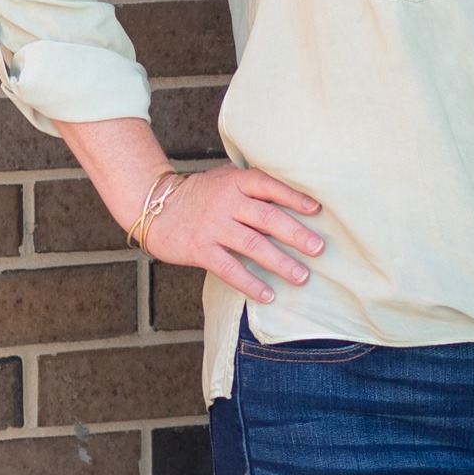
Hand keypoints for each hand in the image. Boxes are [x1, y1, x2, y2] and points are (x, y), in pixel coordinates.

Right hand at [145, 164, 322, 300]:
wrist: (154, 207)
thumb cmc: (199, 195)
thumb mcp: (224, 180)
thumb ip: (252, 185)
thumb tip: (295, 192)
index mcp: (235, 181)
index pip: (269, 185)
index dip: (294, 196)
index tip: (317, 209)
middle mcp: (225, 202)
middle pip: (266, 217)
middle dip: (295, 234)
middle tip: (319, 249)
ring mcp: (213, 226)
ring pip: (252, 245)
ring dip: (280, 262)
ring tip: (302, 276)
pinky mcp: (200, 250)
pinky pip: (230, 269)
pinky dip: (250, 283)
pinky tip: (268, 295)